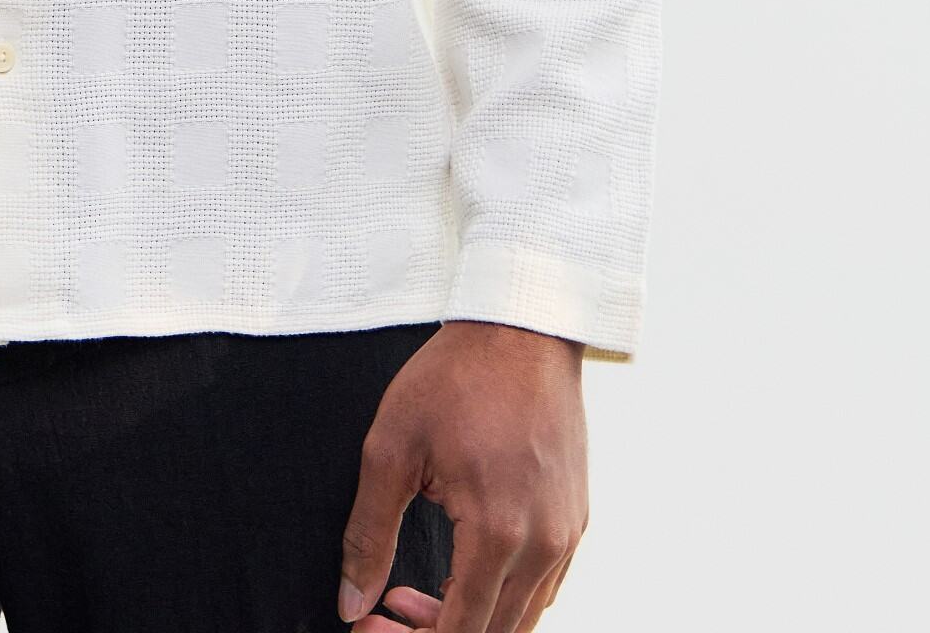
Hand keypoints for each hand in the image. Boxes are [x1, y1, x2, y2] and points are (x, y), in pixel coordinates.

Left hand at [337, 319, 586, 632]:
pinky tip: (459, 570)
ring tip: (413, 592)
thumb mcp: (391, 447)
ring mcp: (568, 534)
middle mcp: (545, 544)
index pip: (461, 632)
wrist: (521, 327)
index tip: (372, 626)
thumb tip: (352, 602)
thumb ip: (368, 534)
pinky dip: (501, 597)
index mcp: (498, 532)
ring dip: (468, 619)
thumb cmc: (455, 376)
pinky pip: (543, 588)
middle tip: (386, 610)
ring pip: (522, 619)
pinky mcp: (576, 519)